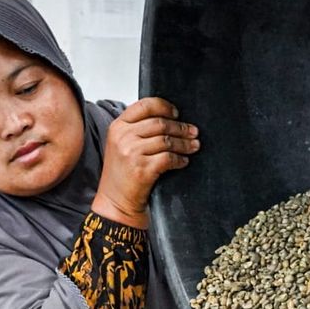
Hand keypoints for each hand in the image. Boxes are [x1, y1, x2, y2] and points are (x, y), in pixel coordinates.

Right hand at [93, 97, 198, 228]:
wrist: (116, 202)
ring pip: (166, 140)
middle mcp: (123, 137)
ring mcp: (131, 153)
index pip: (144, 106)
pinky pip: (168, 158)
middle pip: (160, 123)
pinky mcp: (142, 169)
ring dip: (184, 144)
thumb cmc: (122, 175)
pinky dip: (179, 159)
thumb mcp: (121, 145)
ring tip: (193, 146)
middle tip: (193, 132)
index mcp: (117, 127)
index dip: (164, 107)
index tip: (176, 113)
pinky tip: (184, 161)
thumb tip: (168, 118)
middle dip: (181, 127)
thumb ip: (137, 130)